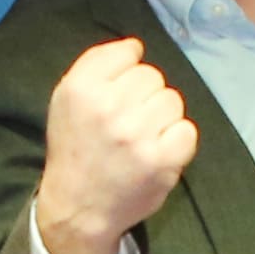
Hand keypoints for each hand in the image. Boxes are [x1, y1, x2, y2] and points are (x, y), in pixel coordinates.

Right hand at [31, 36, 199, 253]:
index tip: (116, 94)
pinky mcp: (162, 161)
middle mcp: (108, 108)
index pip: (128, 54)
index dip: (126, 73)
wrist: (79, 207)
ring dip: (161, 117)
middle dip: (144, 95)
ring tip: (142, 137)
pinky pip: (187, 130)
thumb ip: (96, 63)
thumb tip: (136, 46)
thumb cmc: (75, 147)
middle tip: (127, 122)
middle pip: (152, 76)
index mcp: (81, 89)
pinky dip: (176, 141)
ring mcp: (137, 136)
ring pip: (172, 100)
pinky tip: (157, 151)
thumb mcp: (67, 98)